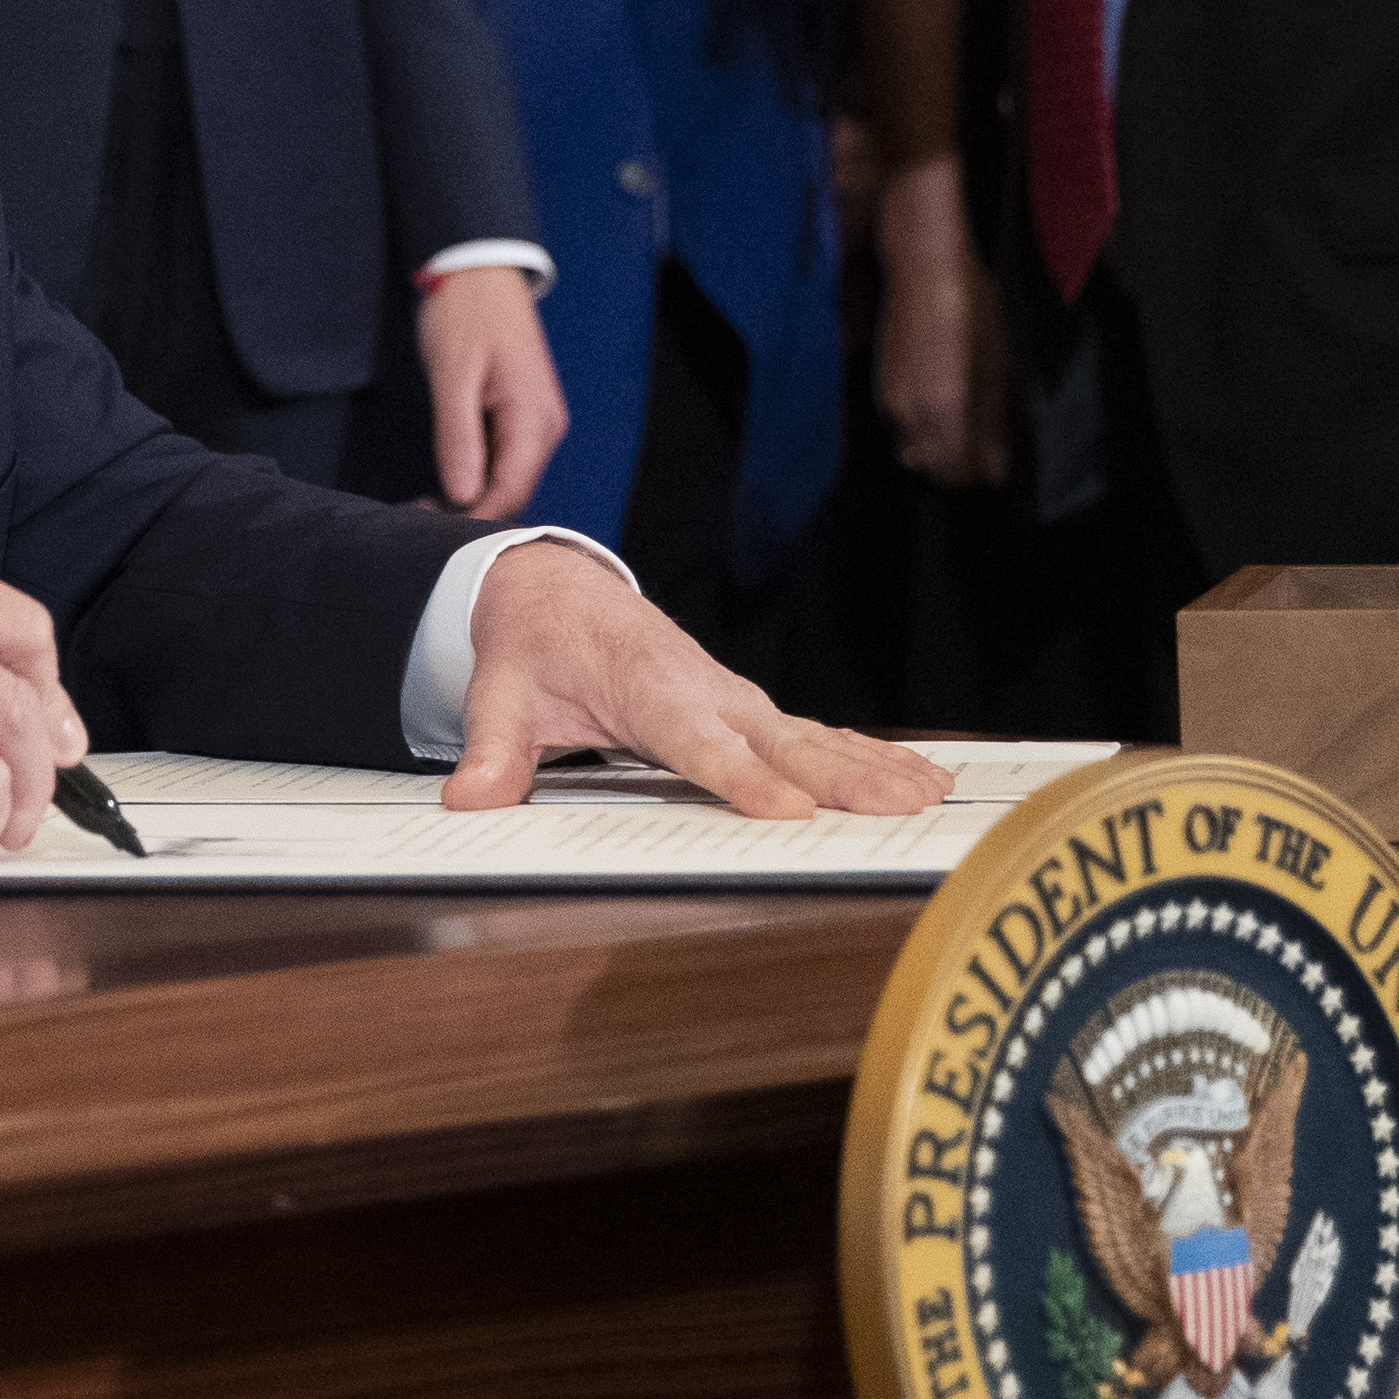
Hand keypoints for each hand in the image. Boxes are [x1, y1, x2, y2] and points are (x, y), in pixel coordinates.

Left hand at [417, 264, 565, 519]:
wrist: (480, 272)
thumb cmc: (465, 315)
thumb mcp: (453, 376)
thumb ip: (459, 437)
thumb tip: (463, 494)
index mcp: (533, 417)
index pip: (512, 490)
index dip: (474, 517)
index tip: (431, 529)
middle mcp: (545, 425)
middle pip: (515, 490)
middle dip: (472, 511)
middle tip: (418, 517)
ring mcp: (537, 421)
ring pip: (510, 478)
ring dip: (474, 495)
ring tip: (425, 503)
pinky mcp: (523, 416)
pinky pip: (506, 459)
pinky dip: (478, 474)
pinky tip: (447, 480)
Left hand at [441, 540, 942, 818]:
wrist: (556, 589)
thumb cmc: (533, 644)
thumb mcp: (498, 691)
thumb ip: (491, 749)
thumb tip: (468, 799)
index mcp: (649, 692)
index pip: (700, 744)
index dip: (743, 777)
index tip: (788, 809)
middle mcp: (706, 694)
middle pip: (782, 743)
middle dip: (843, 777)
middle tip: (900, 806)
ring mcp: (737, 701)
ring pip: (816, 738)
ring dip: (875, 767)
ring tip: (930, 796)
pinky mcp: (751, 711)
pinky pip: (819, 737)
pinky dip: (872, 756)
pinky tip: (921, 780)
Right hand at [871, 152, 1007, 488]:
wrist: (922, 264)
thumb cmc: (970, 308)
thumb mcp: (995, 365)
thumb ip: (992, 423)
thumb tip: (996, 472)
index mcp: (943, 413)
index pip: (958, 476)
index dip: (981, 474)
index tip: (997, 462)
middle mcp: (910, 417)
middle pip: (933, 471)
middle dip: (959, 466)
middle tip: (986, 444)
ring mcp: (889, 402)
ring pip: (914, 450)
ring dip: (940, 447)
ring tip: (966, 418)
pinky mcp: (881, 386)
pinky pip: (904, 427)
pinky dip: (924, 427)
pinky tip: (944, 395)